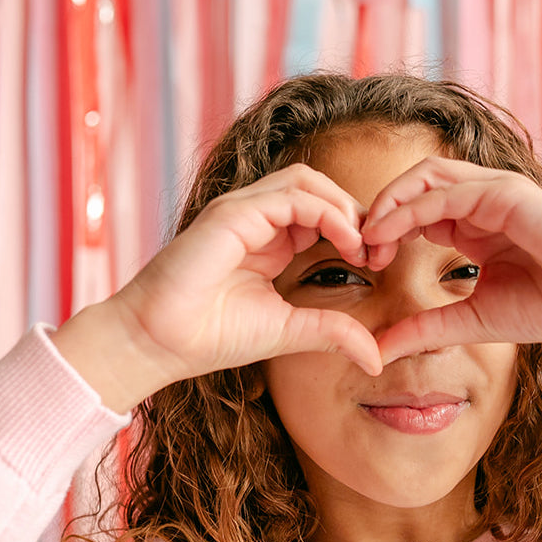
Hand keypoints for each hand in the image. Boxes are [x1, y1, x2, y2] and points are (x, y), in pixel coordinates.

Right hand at [53, 165, 382, 410]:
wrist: (160, 342)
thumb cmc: (214, 336)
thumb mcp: (291, 333)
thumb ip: (333, 333)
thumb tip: (376, 360)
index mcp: (270, 240)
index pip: (323, 212)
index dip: (357, 230)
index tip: (380, 264)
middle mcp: (257, 219)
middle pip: (320, 188)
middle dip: (357, 213)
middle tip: (381, 251)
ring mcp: (243, 211)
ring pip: (307, 182)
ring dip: (345, 208)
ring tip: (366, 247)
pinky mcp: (233, 214)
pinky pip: (291, 197)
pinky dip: (327, 213)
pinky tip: (348, 244)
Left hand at [361, 157, 541, 362]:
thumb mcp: (470, 320)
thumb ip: (424, 328)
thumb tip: (376, 349)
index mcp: (474, 224)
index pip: (416, 209)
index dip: (384, 230)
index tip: (364, 262)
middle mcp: (481, 201)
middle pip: (414, 184)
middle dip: (378, 210)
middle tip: (355, 246)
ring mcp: (495, 191)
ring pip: (426, 176)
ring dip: (388, 202)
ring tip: (367, 236)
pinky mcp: (507, 192)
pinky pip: (448, 189)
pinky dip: (412, 207)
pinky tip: (389, 232)